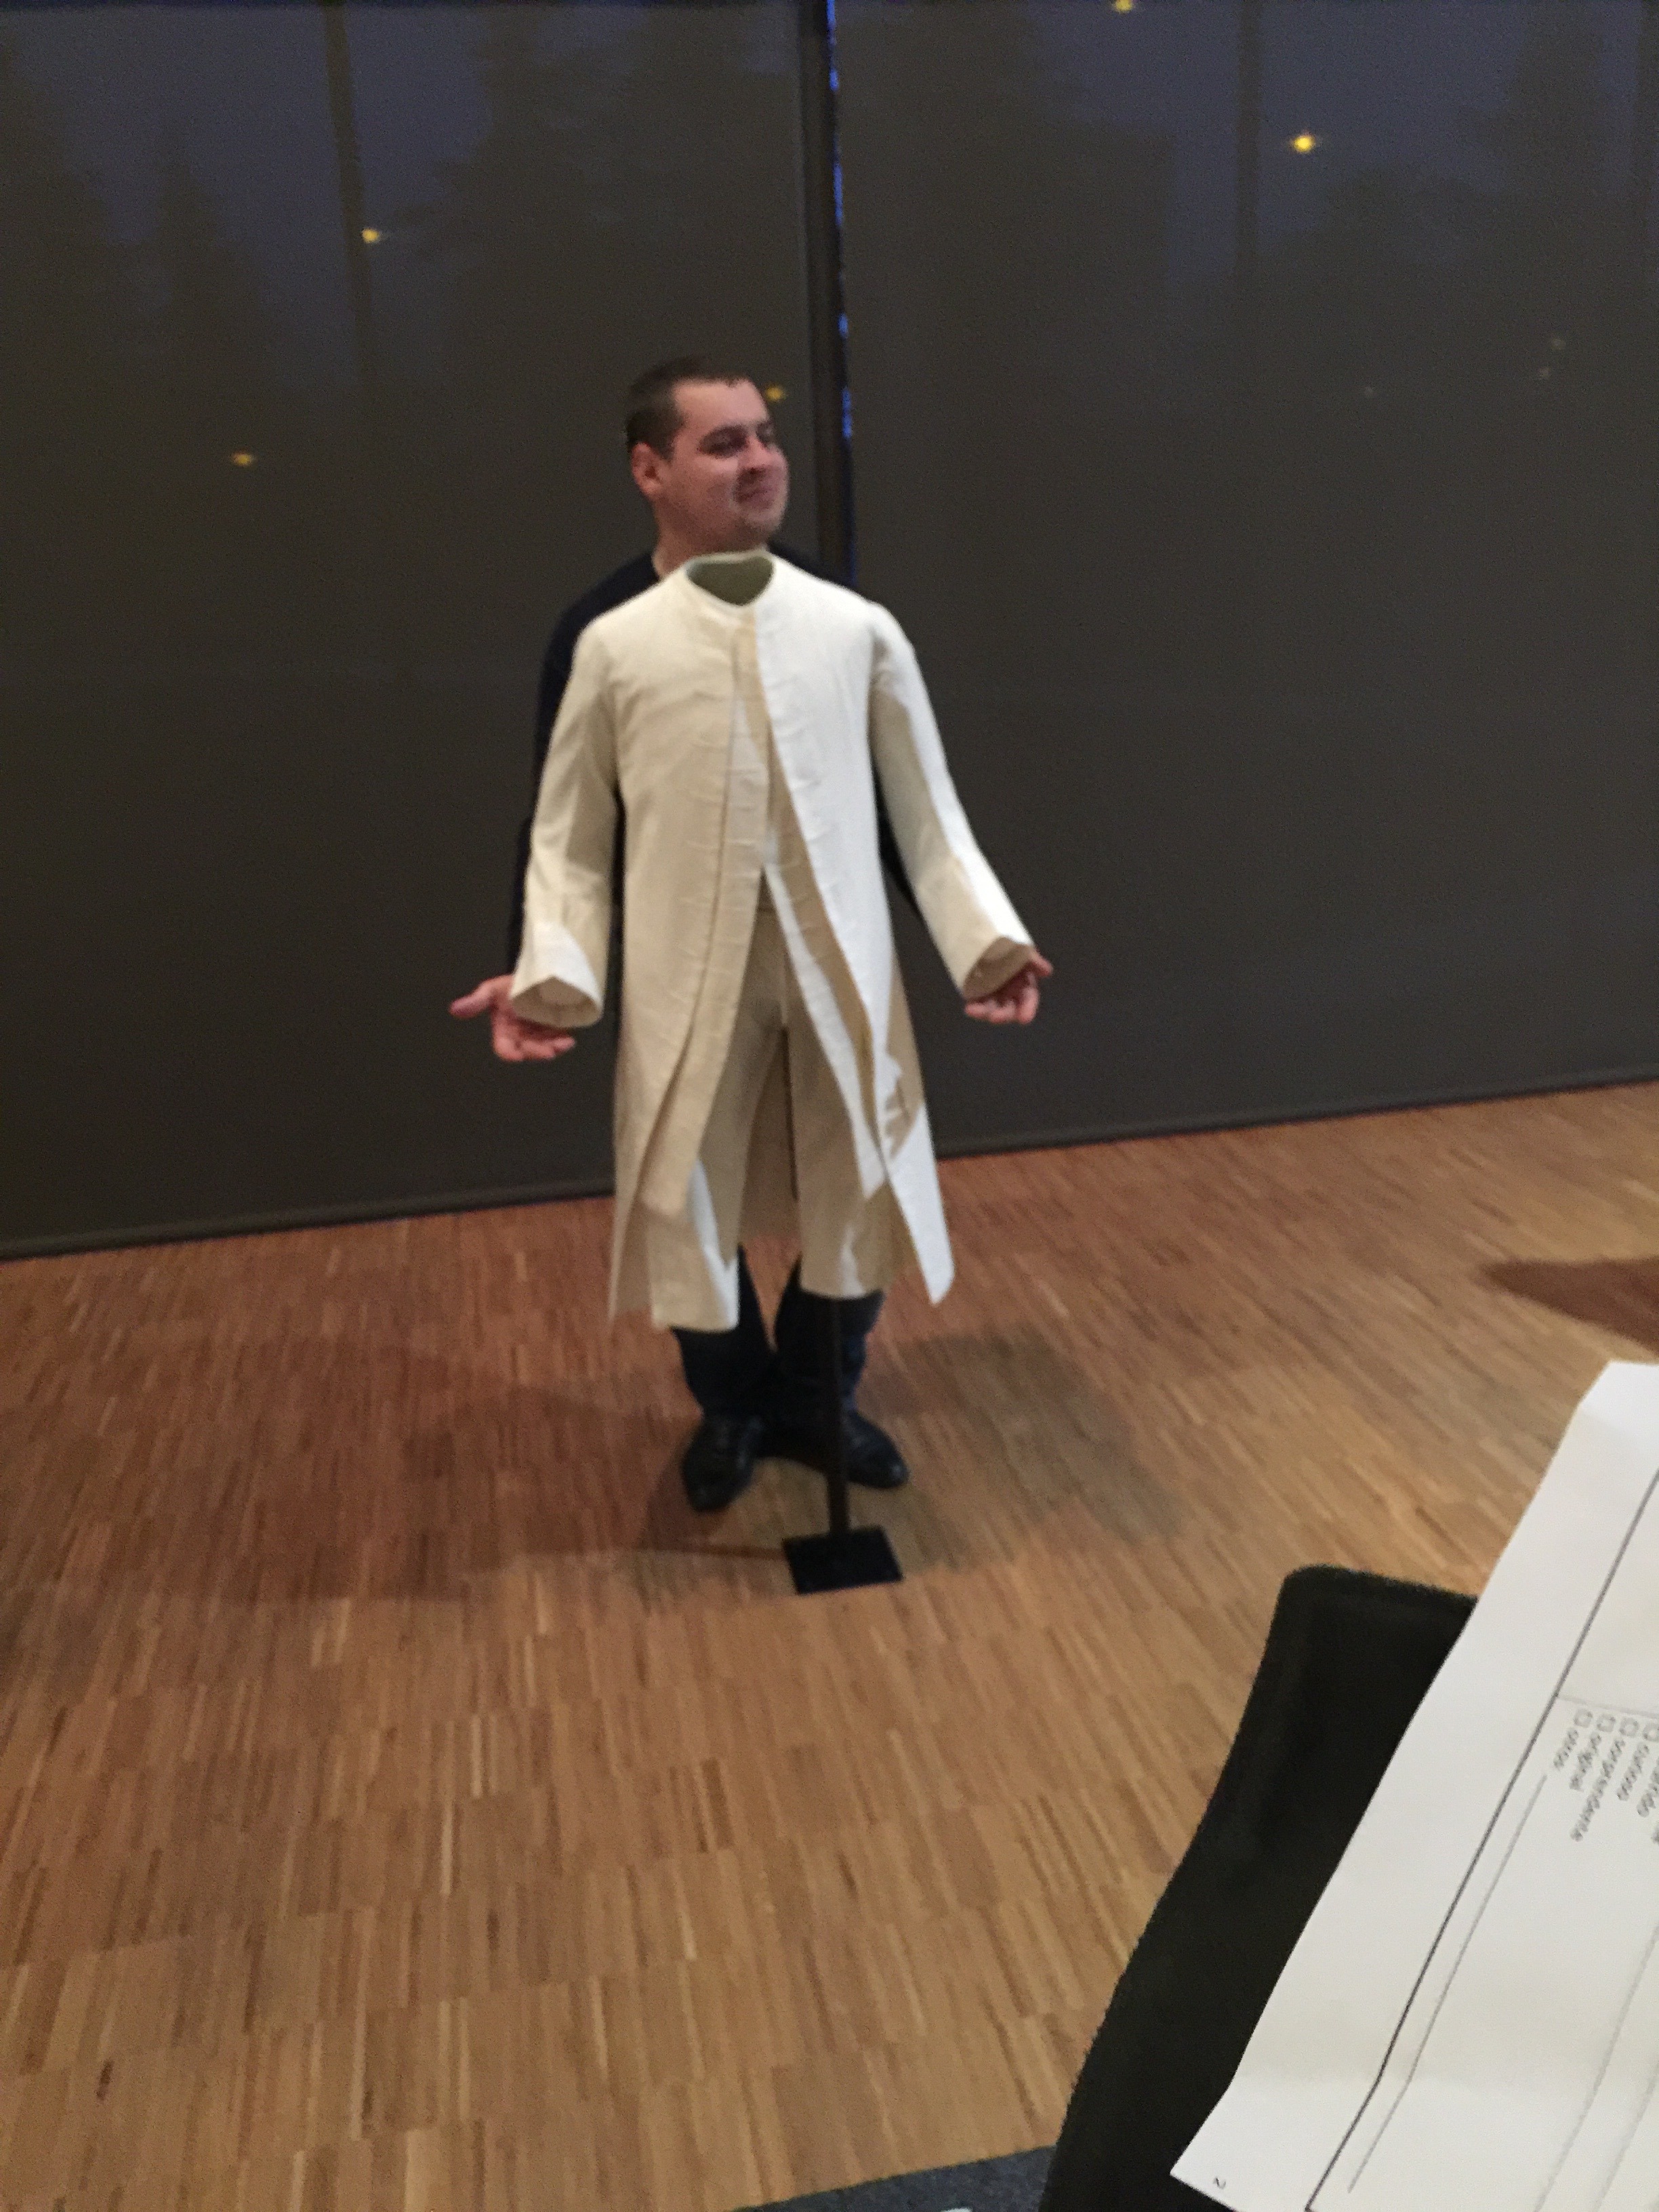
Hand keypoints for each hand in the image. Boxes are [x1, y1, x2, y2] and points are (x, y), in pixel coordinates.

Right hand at [448, 974, 576, 1061]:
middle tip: (547, 1051)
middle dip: (537, 1051)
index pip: (504, 1048)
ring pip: (545, 1048)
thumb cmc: (511, 985)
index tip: (516, 1055)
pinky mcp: (554, 1031)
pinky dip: (563, 1042)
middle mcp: (521, 1038)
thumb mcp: (492, 990)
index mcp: (504, 1032)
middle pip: (527, 1051)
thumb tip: (454, 1010)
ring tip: (563, 1044)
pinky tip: (568, 1039)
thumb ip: (476, 1001)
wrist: (536, 977)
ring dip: (553, 1049)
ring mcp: (538, 1036)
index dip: (509, 1053)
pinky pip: (558, 1041)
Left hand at [965, 952, 1052, 1025]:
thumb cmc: (1008, 945)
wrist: (982, 938)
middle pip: (1008, 1009)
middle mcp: (1009, 993)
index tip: (1025, 1019)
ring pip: (990, 1008)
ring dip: (983, 1013)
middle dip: (1003, 1015)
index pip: (1028, 1000)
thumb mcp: (1022, 950)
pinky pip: (976, 1002)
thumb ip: (1033, 961)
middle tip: (995, 1017)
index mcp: (1023, 985)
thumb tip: (1046, 971)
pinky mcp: (976, 991)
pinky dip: (974, 1006)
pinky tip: (969, 1007)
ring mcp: (992, 993)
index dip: (1027, 1009)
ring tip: (973, 1011)